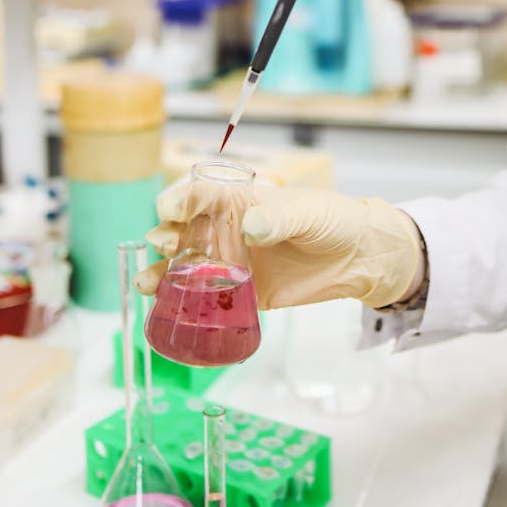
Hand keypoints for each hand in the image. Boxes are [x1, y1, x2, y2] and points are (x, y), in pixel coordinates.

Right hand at [134, 177, 421, 309]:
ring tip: (147, 283)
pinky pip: (207, 300)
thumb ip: (280, 217)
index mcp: (239, 201)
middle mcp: (227, 230)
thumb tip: (251, 227)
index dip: (179, 199)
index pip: (199, 194)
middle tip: (162, 245)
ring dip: (161, 272)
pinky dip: (184, 306)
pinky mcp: (242, 294)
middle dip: (164, 235)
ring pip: (185, 266)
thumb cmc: (333, 220)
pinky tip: (166, 311)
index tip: (168, 209)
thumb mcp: (308, 212)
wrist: (359, 257)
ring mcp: (231, 263)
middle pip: (182, 230)